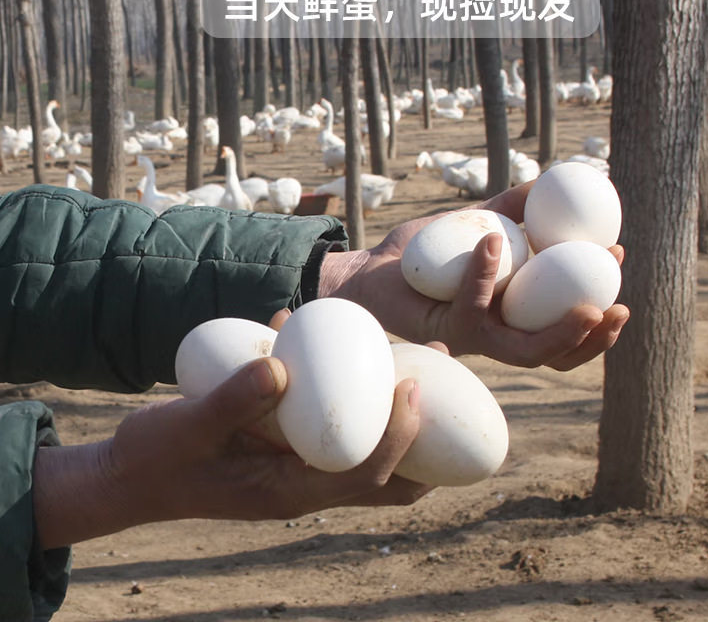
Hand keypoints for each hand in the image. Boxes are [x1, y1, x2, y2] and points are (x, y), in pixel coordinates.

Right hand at [34, 324, 428, 549]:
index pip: (366, 476)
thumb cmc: (156, 457)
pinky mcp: (289, 448)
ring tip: (417, 359)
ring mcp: (300, 469)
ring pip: (368, 451)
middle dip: (422, 431)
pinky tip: (348, 352)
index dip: (399, 436)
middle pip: (387, 474)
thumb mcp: (187, 427)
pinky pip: (337, 428)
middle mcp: (307, 486)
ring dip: (397, 414)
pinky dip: (354, 399)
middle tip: (439, 372)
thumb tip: (282, 364)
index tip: (413, 384)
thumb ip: (231, 400)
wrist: (131, 475)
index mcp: (291, 493)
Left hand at [320, 181, 629, 369]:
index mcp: (513, 313)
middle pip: (557, 353)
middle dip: (595, 339)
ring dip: (560, 334)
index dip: (600, 302)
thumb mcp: (477, 223)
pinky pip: (472, 306)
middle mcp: (497, 334)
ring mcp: (472, 338)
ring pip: (524, 352)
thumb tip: (551, 180)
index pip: (567, 322)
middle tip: (619, 309)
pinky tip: (492, 240)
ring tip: (587, 308)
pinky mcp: (443, 331)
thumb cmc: (425, 251)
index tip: (620, 256)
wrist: (374, 267)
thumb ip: (512, 209)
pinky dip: (485, 272)